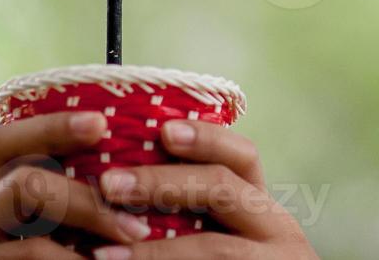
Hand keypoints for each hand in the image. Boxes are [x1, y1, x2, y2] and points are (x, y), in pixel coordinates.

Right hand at [0, 111, 151, 257]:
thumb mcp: (21, 242)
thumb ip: (52, 218)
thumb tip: (128, 200)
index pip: (4, 144)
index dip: (53, 126)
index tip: (102, 122)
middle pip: (22, 187)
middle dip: (88, 199)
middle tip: (137, 225)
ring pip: (33, 246)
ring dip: (89, 244)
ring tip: (131, 251)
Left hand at [93, 119, 319, 258]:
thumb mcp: (234, 239)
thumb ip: (201, 214)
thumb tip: (125, 180)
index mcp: (267, 212)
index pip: (244, 158)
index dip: (206, 138)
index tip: (163, 129)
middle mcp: (278, 235)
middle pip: (224, 190)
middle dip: (162, 183)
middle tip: (109, 184)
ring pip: (212, 250)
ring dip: (150, 252)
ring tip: (100, 255)